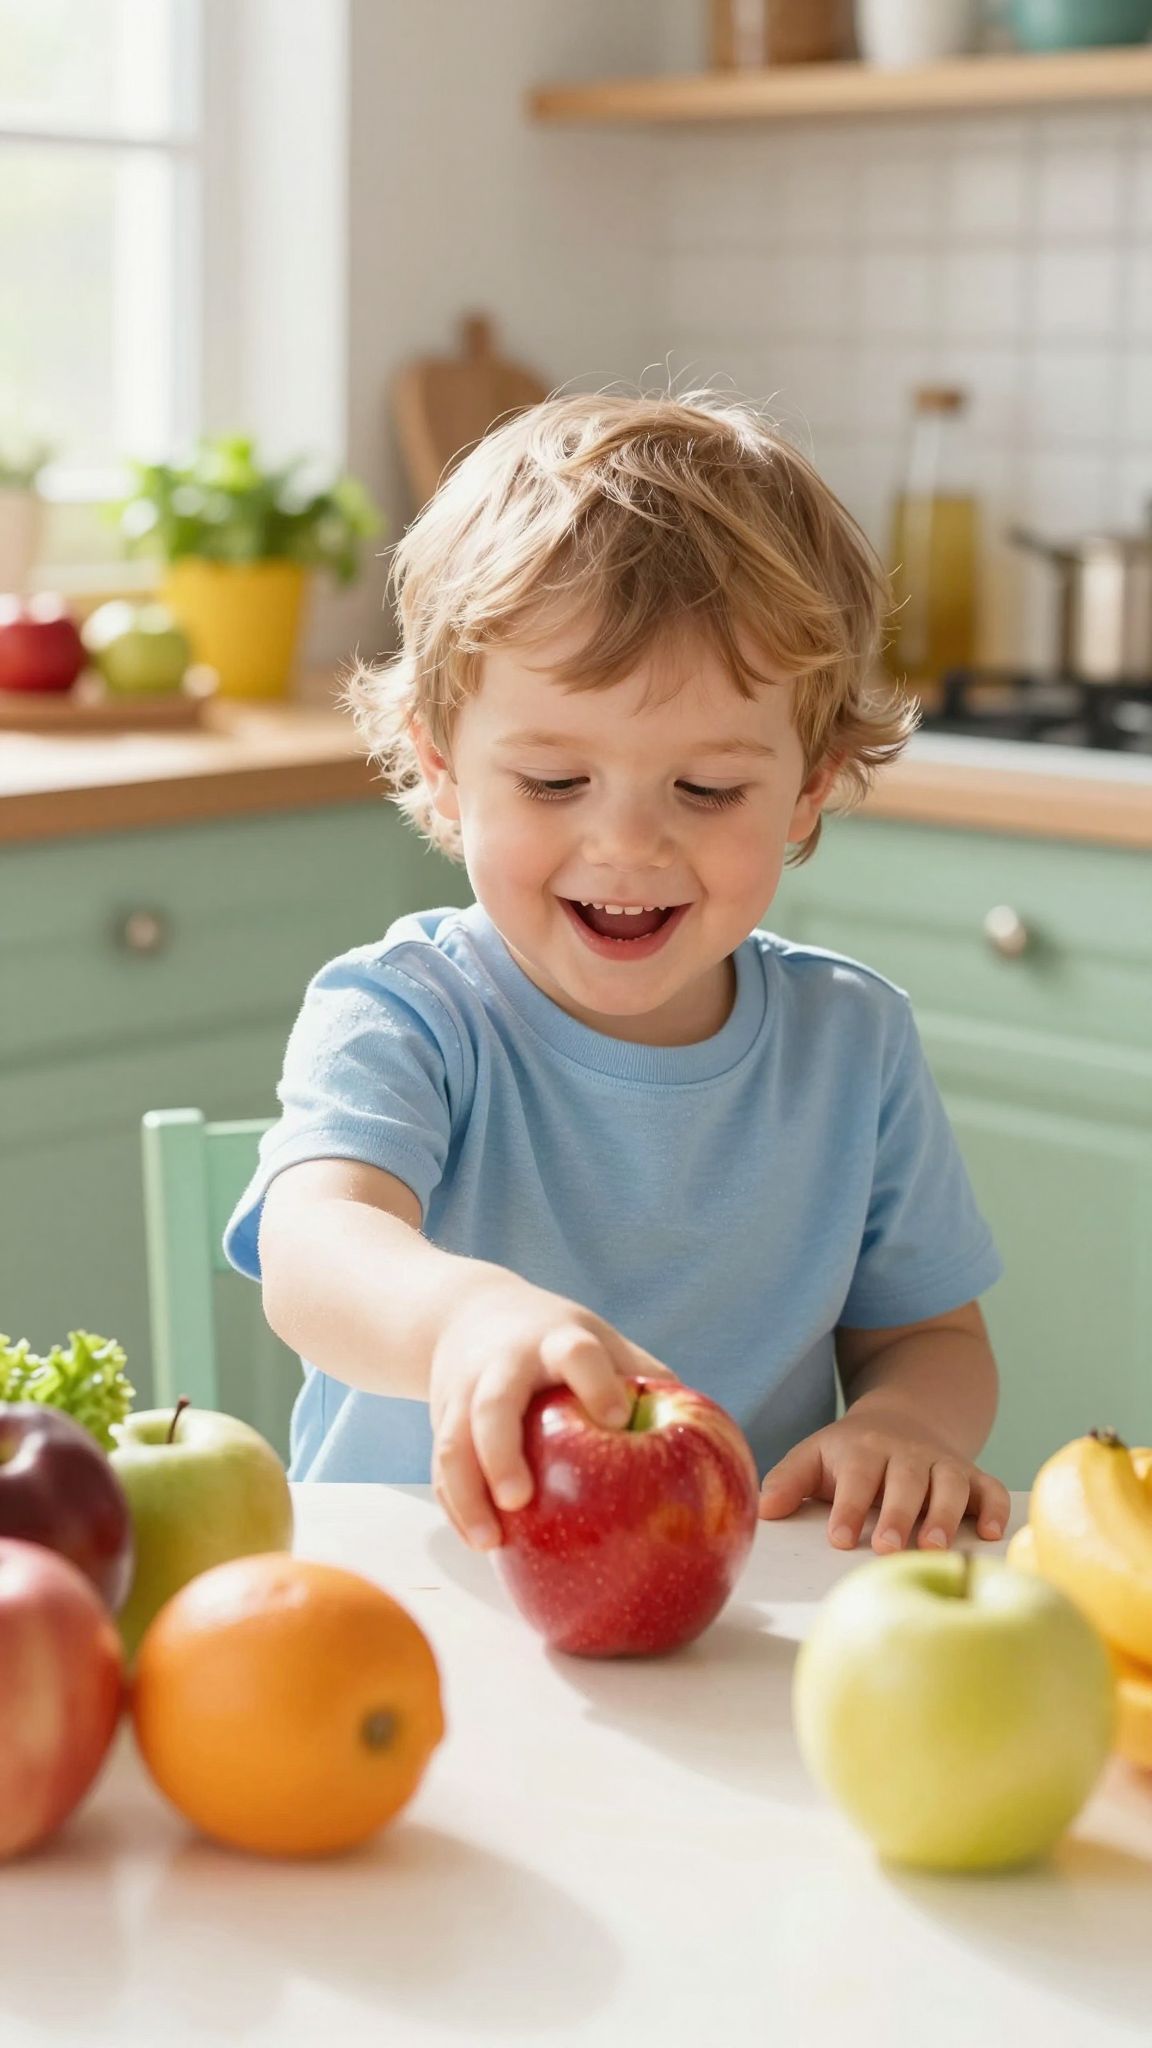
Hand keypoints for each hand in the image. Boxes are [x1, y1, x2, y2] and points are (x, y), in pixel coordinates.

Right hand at [428, 1272, 676, 1552]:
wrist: (464, 1312)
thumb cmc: (554, 1339)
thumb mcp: (597, 1338)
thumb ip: (640, 1375)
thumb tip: (700, 1425)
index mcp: (555, 1341)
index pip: (576, 1354)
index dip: (596, 1383)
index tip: (617, 1417)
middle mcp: (503, 1364)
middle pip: (494, 1404)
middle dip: (502, 1452)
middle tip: (519, 1499)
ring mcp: (464, 1391)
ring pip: (453, 1442)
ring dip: (466, 1493)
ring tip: (491, 1542)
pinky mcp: (441, 1418)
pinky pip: (441, 1467)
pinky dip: (456, 1505)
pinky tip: (480, 1541)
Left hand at [757, 1408, 1010, 1552]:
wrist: (903, 1417)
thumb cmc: (850, 1453)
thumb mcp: (814, 1455)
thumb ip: (787, 1481)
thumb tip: (761, 1511)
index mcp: (863, 1450)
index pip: (856, 1477)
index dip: (849, 1507)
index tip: (840, 1539)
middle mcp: (906, 1454)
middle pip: (906, 1480)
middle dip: (898, 1514)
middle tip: (889, 1548)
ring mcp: (942, 1463)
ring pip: (950, 1483)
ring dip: (946, 1513)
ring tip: (936, 1547)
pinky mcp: (972, 1474)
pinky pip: (990, 1487)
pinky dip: (995, 1507)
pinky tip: (993, 1532)